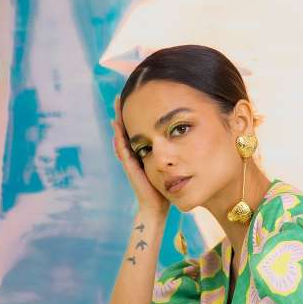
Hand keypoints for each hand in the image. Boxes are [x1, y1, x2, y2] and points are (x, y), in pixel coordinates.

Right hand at [111, 95, 169, 216]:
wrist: (157, 207)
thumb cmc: (165, 189)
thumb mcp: (170, 167)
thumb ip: (173, 156)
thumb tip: (186, 142)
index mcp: (142, 154)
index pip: (137, 131)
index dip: (135, 116)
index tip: (136, 100)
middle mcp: (134, 155)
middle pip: (126, 129)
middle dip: (123, 113)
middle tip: (120, 96)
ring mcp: (130, 160)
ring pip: (121, 136)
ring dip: (118, 120)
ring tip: (116, 104)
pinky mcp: (130, 166)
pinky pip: (123, 148)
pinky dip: (120, 136)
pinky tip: (117, 124)